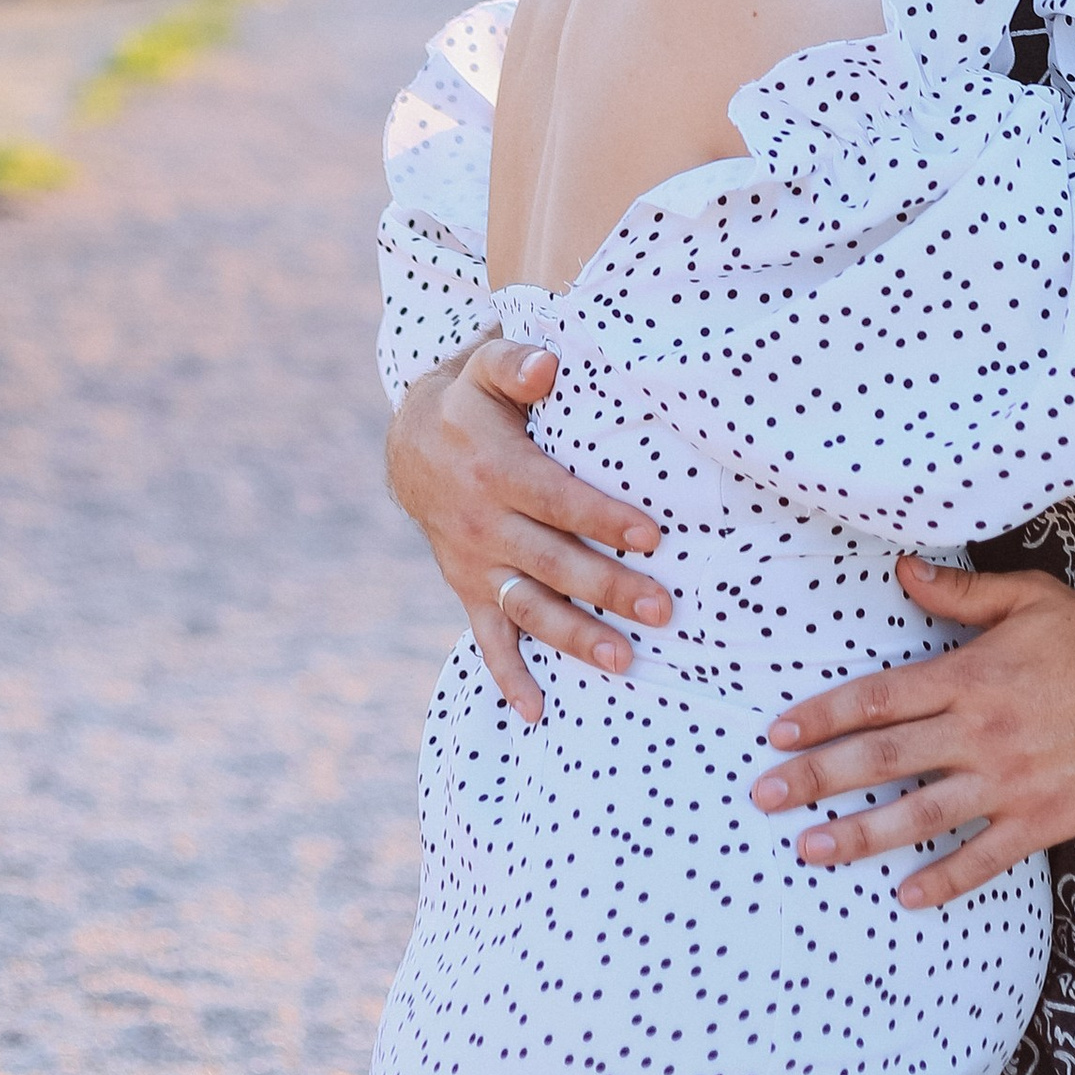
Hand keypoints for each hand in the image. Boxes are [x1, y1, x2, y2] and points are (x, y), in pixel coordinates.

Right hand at [384, 337, 673, 721]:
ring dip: (573, 637)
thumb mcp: (484, 368)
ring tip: (623, 660)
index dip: (602, 519)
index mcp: (495, 471)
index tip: (651, 536)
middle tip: (662, 609)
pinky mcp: (468, 588)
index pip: (557, 500)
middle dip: (608, 588)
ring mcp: (474, 563)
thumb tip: (547, 364)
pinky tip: (536, 712)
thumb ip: (515, 362)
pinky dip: (508, 677)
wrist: (412, 444)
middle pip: (552, 562)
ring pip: (527, 608)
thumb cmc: (472, 401)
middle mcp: (483, 524)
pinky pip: (487, 638)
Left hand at [749, 560, 1074, 907]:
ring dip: (859, 834)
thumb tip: (900, 569)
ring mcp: (1005, 782)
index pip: (877, 698)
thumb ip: (959, 593)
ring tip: (810, 849)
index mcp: (967, 677)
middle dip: (816, 778)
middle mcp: (976, 732)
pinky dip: (944, 879)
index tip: (778, 735)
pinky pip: (982, 857)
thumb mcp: (1028, 598)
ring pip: (917, 814)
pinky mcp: (1039, 820)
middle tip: (765, 796)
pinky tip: (907, 895)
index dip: (822, 716)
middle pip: (880, 759)